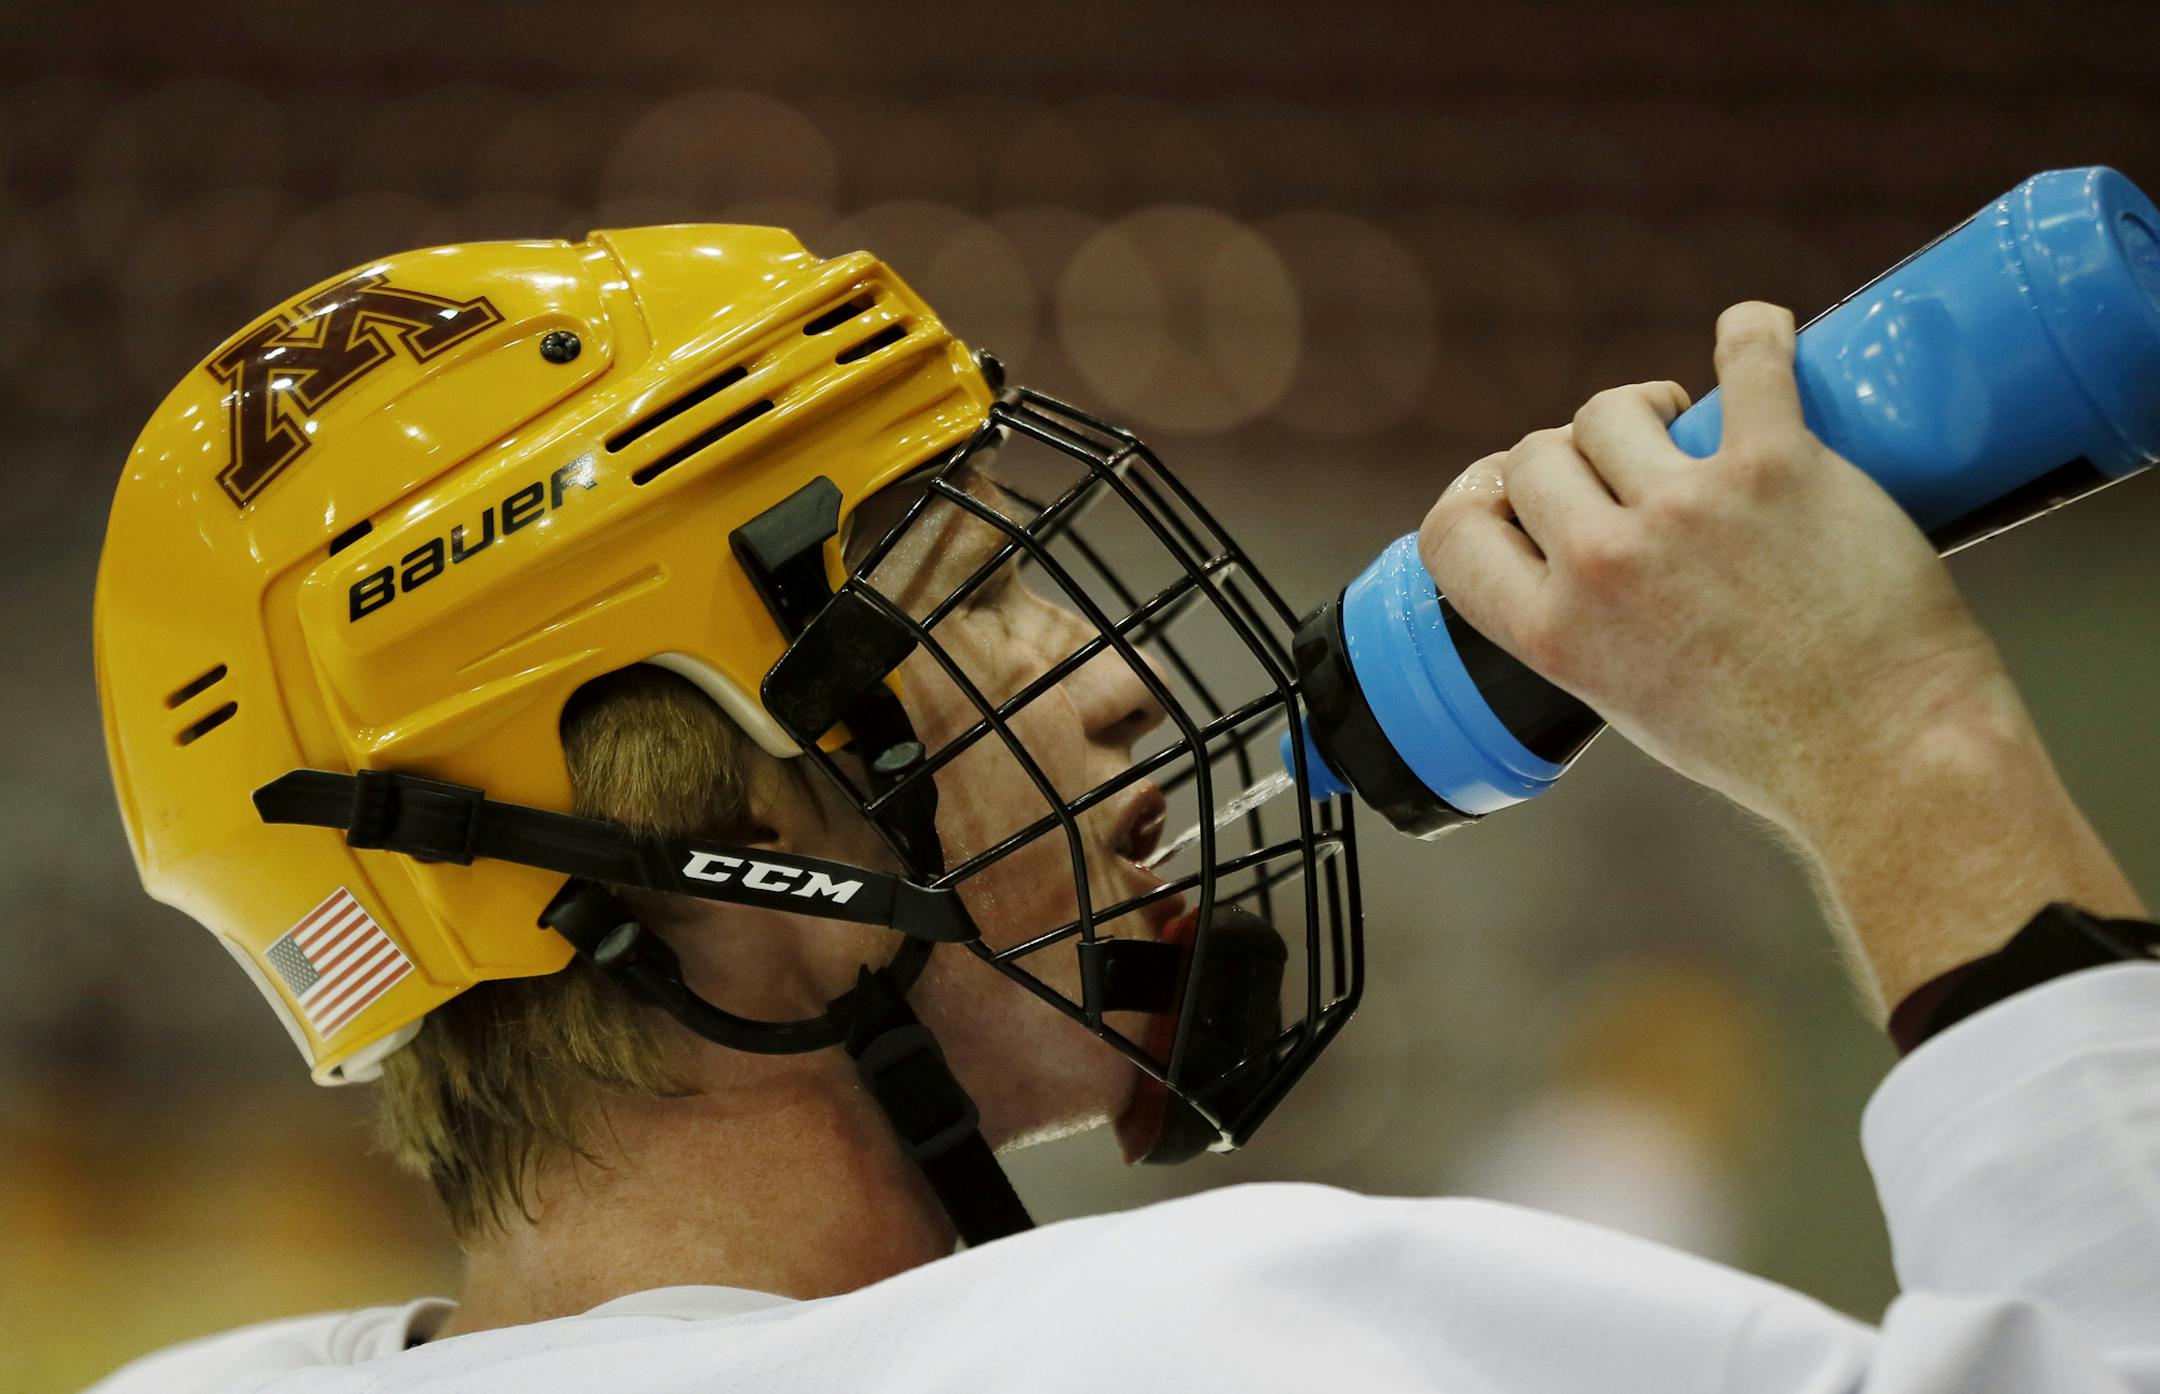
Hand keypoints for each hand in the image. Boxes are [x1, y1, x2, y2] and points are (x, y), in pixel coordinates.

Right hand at [1417, 302, 2012, 833]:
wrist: (1889, 759)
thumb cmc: (1770, 750)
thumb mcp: (1629, 703)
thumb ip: (1589, 632)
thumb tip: (1586, 565)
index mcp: (1555, 634)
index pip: (1455, 531)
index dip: (1484, 499)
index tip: (1523, 492)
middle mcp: (1604, 565)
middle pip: (1537, 455)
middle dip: (1574, 455)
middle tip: (1629, 468)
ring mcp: (1688, 510)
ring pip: (1614, 407)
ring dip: (1643, 407)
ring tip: (1689, 426)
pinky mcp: (1778, 466)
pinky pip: (1748, 358)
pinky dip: (1750, 334)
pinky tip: (1753, 334)